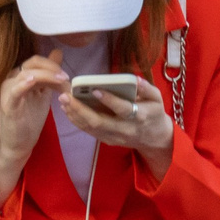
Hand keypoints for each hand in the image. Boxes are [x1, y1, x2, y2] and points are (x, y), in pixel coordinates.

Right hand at [0, 55, 68, 202]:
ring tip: (61, 82)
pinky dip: (25, 83)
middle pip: (32, 63)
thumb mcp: (43, 93)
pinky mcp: (7, 103)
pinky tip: (35, 81)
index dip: (53, 65)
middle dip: (52, 68)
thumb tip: (58, 51)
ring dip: (47, 75)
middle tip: (66, 78)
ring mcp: (8, 90)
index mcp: (21, 76)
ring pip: (27, 73)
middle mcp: (12, 79)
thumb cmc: (29, 120)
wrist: (19, 144)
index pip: (37, 61)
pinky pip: (16, 89)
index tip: (67, 77)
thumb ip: (49, 75)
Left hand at [60, 73, 174, 180]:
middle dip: (80, 109)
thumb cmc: (154, 112)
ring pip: (91, 127)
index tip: (95, 90)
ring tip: (62, 100)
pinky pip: (89, 131)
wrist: (154, 138)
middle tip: (65, 96)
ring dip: (74, 114)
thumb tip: (134, 79)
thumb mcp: (157, 98)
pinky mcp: (107, 140)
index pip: (123, 109)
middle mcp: (125, 129)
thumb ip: (147, 88)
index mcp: (140, 117)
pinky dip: (76, 119)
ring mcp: (114, 137)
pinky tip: (67, 108)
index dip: (110, 101)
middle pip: (99, 122)